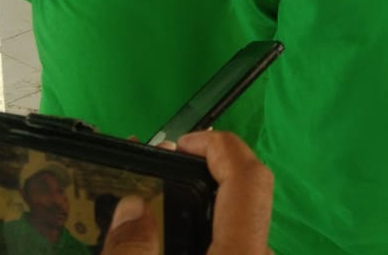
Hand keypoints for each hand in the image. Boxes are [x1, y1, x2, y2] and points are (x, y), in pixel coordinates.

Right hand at [103, 131, 272, 254]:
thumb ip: (132, 252)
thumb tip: (131, 208)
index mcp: (241, 252)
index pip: (247, 176)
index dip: (217, 146)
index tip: (179, 143)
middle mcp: (256, 254)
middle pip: (243, 192)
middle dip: (203, 169)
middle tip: (160, 167)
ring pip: (235, 219)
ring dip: (199, 199)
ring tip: (156, 199)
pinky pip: (229, 238)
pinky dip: (202, 224)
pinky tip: (165, 232)